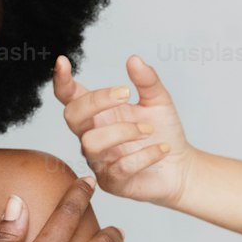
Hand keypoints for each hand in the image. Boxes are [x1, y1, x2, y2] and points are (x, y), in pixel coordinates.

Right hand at [53, 52, 194, 207]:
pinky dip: (144, 155)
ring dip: (123, 131)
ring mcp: (99, 160)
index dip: (61, 80)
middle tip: (126, 94)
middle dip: (96, 101)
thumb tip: (133, 59)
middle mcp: (91, 135)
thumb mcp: (158, 100)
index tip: (63, 61)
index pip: (69, 96)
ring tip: (149, 130)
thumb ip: (146, 80)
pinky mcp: (112, 182)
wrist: (181, 166)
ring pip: (92, 143)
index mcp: (97, 113)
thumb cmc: (163, 132)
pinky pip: (119, 167)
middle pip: (72, 115)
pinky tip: (162, 149)